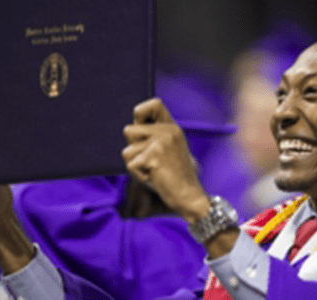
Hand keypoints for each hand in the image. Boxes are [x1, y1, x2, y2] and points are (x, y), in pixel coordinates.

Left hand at [122, 99, 209, 223]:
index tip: (142, 126)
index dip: (140, 111)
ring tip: (153, 170)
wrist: (189, 196)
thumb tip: (129, 129)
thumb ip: (153, 136)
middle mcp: (168, 131)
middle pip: (129, 131)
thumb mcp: (168, 149)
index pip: (154, 104)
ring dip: (135, 165)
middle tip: (151, 161)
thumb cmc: (175, 176)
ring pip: (127, 150)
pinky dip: (138, 176)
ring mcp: (161, 142)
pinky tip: (154, 177)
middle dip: (134, 149)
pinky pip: (130, 165)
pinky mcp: (154, 156)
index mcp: (172, 127)